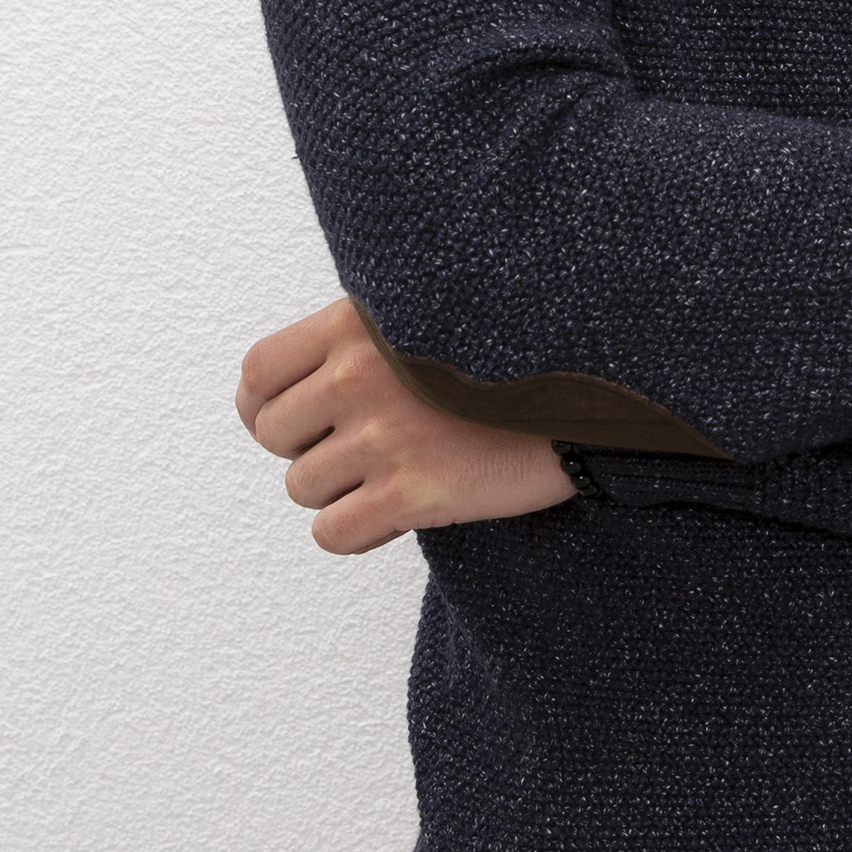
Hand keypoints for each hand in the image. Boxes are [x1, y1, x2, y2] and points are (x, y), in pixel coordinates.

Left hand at [234, 298, 575, 552]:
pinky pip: (332, 534)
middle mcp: (360, 376)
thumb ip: (358, 340)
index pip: (258, 372)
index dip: (262, 404)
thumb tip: (289, 388)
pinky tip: (399, 510)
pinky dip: (359, 531)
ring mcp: (384, 437)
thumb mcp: (426, 316)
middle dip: (309, 448)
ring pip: (303, 487)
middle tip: (358, 446)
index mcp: (357, 324)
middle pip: (275, 435)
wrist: (592, 398)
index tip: (286, 419)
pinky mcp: (412, 494)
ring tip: (393, 471)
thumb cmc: (511, 358)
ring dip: (341, 490)